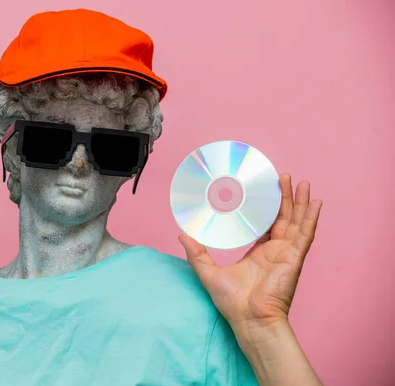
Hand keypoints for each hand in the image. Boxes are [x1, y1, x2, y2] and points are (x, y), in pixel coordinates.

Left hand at [179, 174, 322, 331]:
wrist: (249, 319)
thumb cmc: (232, 302)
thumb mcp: (208, 272)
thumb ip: (196, 252)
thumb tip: (182, 235)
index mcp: (258, 253)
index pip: (264, 224)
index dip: (265, 207)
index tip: (262, 190)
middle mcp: (274, 251)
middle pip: (282, 218)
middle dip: (282, 197)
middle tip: (280, 177)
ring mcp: (286, 253)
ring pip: (296, 221)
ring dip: (298, 201)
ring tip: (300, 181)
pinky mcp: (294, 257)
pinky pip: (306, 233)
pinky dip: (311, 217)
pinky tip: (315, 201)